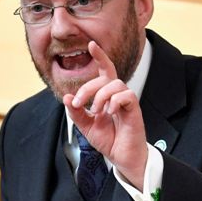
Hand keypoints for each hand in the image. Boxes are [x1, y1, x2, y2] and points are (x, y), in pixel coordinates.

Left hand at [64, 41, 147, 187]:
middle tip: (78, 103)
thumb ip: (76, 113)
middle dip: (88, 88)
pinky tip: (109, 112)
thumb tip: (66, 98)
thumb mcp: (86, 126)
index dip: (100, 56)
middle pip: (105, 78)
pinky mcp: (134, 109)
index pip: (105, 71)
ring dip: (101, 95)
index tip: (91, 44)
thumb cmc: (108, 140)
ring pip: (116, 84)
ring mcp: (127, 101)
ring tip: (96, 111)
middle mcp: (117, 95)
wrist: (121, 156)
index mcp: (106, 96)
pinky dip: (115, 101)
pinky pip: (126, 95)